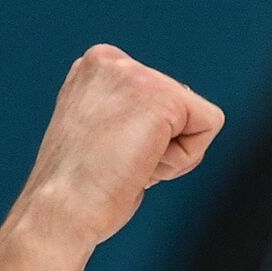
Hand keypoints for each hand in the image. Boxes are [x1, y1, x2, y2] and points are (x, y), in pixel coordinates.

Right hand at [15, 44, 224, 248]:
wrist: (61, 210)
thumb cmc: (76, 191)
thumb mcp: (99, 135)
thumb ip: (127, 117)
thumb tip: (159, 126)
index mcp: (94, 67)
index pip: (159, 99)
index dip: (145, 140)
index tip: (108, 155)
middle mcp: (111, 60)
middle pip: (181, 106)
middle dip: (160, 146)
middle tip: (118, 164)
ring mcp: (135, 73)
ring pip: (196, 118)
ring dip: (171, 156)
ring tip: (127, 164)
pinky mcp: (162, 96)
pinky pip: (210, 125)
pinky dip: (185, 158)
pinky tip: (144, 163)